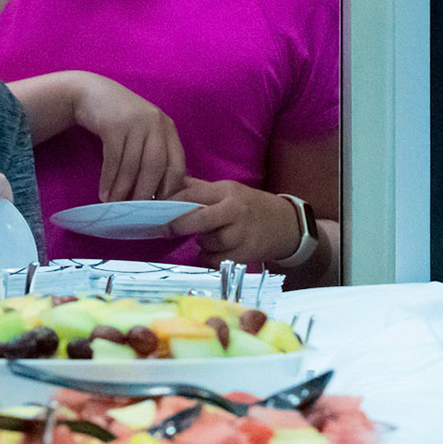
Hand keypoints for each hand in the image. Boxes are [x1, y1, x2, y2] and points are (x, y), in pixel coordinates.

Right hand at [72, 74, 185, 200]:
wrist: (91, 93)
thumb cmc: (120, 120)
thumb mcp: (143, 132)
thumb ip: (154, 155)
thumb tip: (159, 195)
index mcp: (167, 128)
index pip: (177, 164)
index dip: (170, 189)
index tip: (159, 208)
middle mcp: (155, 123)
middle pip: (156, 166)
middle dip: (145, 193)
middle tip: (135, 211)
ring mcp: (135, 122)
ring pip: (132, 165)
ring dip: (123, 189)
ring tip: (115, 205)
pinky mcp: (114, 124)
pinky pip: (113, 159)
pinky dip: (108, 179)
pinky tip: (103, 192)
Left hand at [166, 177, 303, 266]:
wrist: (287, 225)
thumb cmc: (251, 207)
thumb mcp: (229, 191)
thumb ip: (200, 190)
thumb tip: (169, 183)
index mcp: (227, 191)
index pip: (193, 194)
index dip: (172, 203)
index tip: (156, 210)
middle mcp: (235, 210)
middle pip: (199, 219)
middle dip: (179, 225)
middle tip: (165, 230)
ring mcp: (241, 232)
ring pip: (208, 242)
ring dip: (202, 243)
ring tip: (208, 238)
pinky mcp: (245, 253)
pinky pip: (216, 260)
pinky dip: (210, 258)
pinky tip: (215, 252)